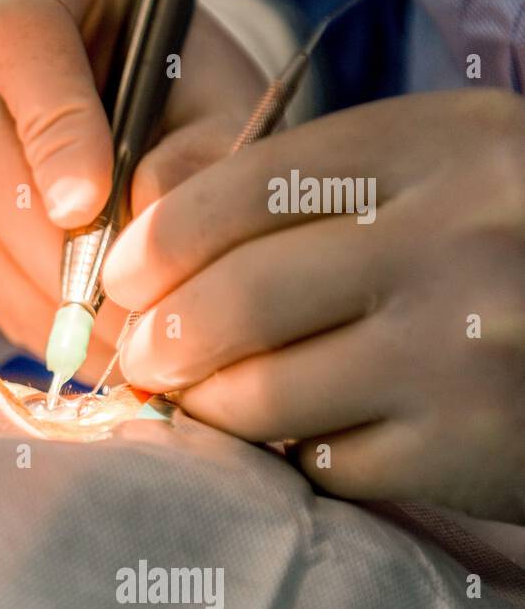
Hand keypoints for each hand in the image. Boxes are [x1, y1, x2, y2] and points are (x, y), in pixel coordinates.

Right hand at [0, 0, 266, 379]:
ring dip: (12, 299)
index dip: (52, 127)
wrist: (96, 57)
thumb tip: (148, 231)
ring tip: (84, 354)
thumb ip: (201, 146)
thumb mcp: (205, 86)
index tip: (91, 211)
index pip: (18, 33)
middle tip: (121, 337)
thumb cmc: (158, 72)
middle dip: (50, 260)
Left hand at [104, 89, 524, 522]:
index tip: (122, 276)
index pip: (247, 186)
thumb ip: (306, 191)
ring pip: (262, 392)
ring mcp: (467, 349)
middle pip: (239, 296)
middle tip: (138, 356)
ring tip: (198, 399)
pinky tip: (301, 436)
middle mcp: (461, 238)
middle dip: (159, 337)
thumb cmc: (503, 249)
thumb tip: (146, 237)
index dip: (158, 239)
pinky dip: (288, 456)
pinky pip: (319, 463)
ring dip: (207, 406)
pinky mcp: (467, 447)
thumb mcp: (432, 177)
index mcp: (442, 144)